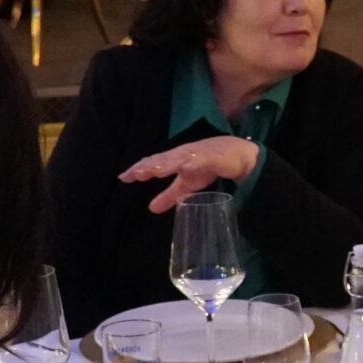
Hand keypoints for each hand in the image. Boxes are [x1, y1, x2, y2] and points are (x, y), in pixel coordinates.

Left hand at [120, 136, 259, 213]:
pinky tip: (185, 167)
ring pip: (179, 157)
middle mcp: (183, 153)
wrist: (239, 156)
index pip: (153, 162)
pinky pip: (202, 159)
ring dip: (167, 163)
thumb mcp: (187, 184)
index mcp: (174, 159)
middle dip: (148, 166)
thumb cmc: (209, 166)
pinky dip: (193, 162)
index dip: (138, 169)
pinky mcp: (214, 156)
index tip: (123, 178)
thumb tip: (151, 208)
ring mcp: (198, 153)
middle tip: (134, 174)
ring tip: (154, 170)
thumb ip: (169, 195)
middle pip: (162, 158)